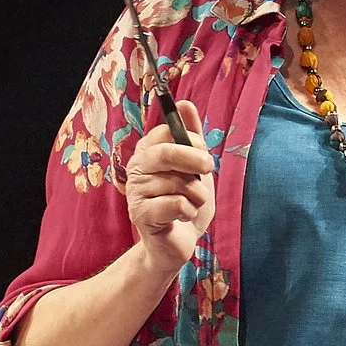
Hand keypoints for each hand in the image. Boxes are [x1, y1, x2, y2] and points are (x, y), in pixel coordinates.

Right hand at [125, 100, 211, 275]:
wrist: (179, 242)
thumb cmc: (186, 201)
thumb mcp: (195, 167)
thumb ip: (191, 137)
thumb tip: (185, 103)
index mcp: (149, 151)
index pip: (168, 131)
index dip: (192, 140)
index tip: (204, 152)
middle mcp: (137, 167)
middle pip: (167, 152)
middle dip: (195, 160)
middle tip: (209, 170)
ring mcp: (137, 191)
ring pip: (178, 183)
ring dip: (197, 196)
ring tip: (191, 204)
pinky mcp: (141, 215)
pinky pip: (175, 204)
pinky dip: (188, 211)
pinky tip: (182, 217)